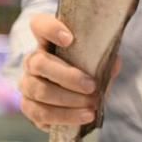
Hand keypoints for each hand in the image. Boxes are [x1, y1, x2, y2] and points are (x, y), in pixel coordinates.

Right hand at [19, 14, 119, 130]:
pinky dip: (65, 116)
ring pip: (39, 90)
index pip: (39, 24)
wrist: (76, 93)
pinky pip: (41, 113)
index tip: (69, 39)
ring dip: (68, 100)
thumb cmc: (86, 68)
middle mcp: (32, 60)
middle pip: (38, 63)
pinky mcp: (29, 106)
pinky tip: (84, 116)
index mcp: (47, 41)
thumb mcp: (97, 60)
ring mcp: (27, 84)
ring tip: (91, 105)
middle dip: (67, 76)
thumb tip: (114, 64)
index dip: (50, 29)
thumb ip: (105, 59)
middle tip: (91, 86)